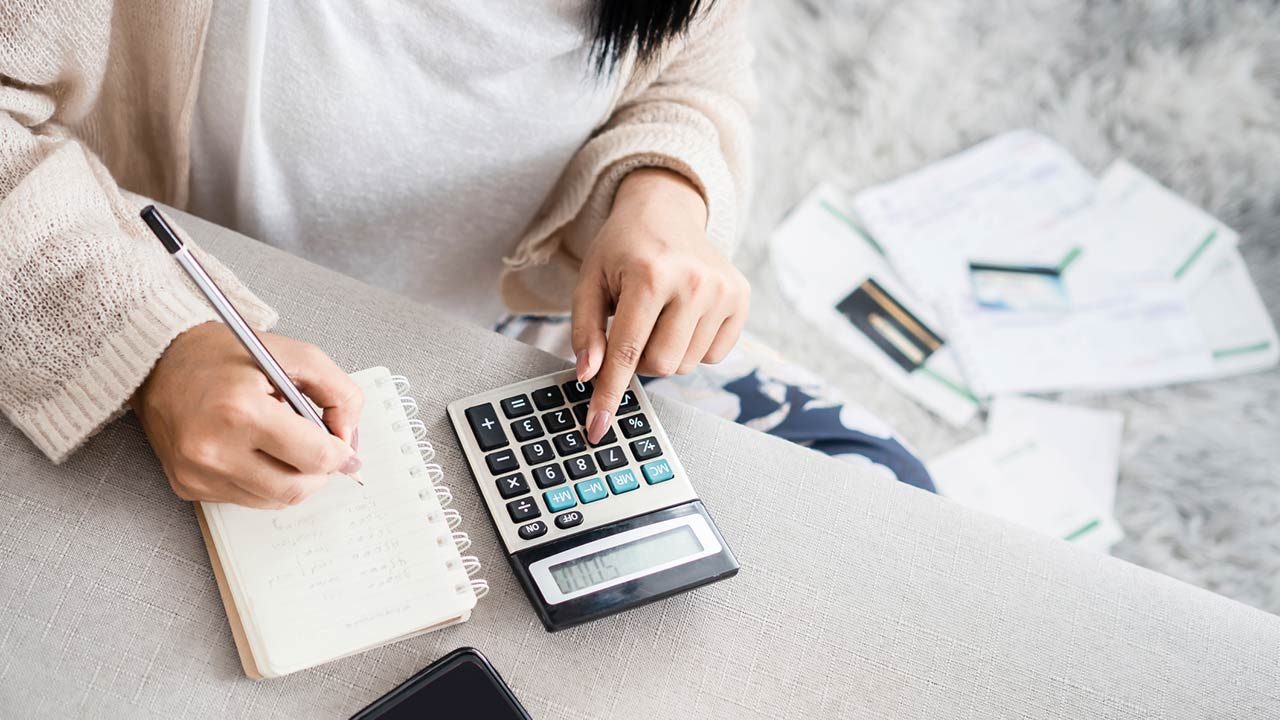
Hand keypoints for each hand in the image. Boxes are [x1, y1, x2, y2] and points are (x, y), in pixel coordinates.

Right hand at [132, 322, 363, 507]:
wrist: (160, 363)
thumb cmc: (226, 356)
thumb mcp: (295, 355)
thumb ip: (338, 392)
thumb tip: (349, 439)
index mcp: (241, 410)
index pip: (315, 457)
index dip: (340, 453)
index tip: (342, 445)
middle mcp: (214, 448)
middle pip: (296, 488)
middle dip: (319, 472)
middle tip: (319, 449)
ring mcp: (197, 473)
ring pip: (273, 500)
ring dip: (292, 478)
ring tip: (284, 444)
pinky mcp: (187, 486)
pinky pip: (246, 499)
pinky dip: (263, 482)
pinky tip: (255, 451)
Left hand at [572, 168, 749, 443]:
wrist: (666, 208)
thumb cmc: (622, 248)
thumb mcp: (589, 281)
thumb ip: (585, 330)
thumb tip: (589, 376)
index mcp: (651, 275)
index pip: (627, 352)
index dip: (609, 394)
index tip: (597, 428)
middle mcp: (694, 282)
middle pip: (660, 366)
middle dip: (639, 359)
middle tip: (632, 327)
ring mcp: (724, 290)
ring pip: (686, 365)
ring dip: (665, 351)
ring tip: (658, 313)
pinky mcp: (742, 297)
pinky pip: (712, 355)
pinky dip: (691, 345)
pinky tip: (683, 314)